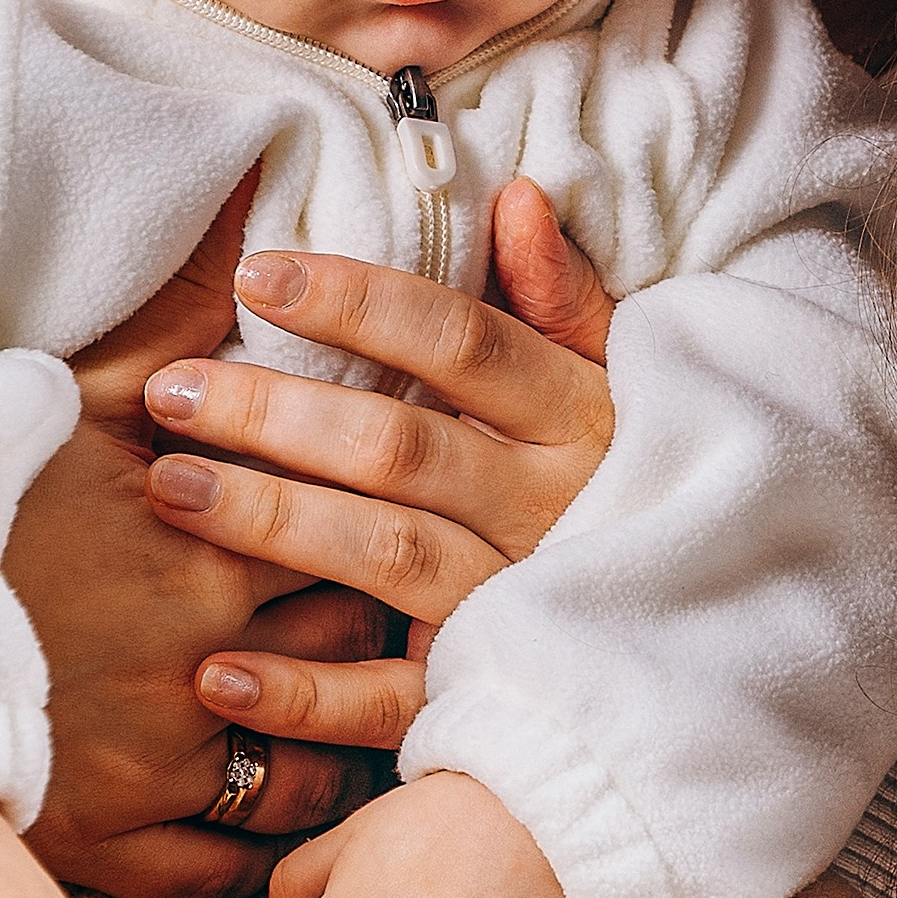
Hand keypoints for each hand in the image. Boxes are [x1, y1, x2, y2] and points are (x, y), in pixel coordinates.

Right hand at [2, 173, 393, 897]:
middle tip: (419, 610)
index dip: (397, 524)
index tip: (425, 508)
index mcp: (205, 549)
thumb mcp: (65, 395)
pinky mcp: (110, 843)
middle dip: (386, 631)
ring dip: (341, 744)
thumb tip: (248, 207)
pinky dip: (258, 846)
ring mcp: (161, 764)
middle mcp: (205, 664)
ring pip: (313, 773)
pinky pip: (226, 866)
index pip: (359, 535)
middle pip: (352, 652)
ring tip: (359, 712)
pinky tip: (276, 806)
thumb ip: (178, 319)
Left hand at [147, 179, 616, 754]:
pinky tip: (215, 675)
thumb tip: (515, 196)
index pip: (461, 342)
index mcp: (576, 417)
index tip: (258, 274)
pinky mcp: (494, 693)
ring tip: (170, 488)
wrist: (726, 629)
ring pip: (386, 557)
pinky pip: (396, 701)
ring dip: (273, 524)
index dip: (358, 304)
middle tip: (171, 389)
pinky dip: (306, 696)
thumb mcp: (625, 380)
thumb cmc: (634, 480)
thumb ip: (563, 297)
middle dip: (277, 414)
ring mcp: (520, 605)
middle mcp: (547, 508)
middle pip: (399, 447)